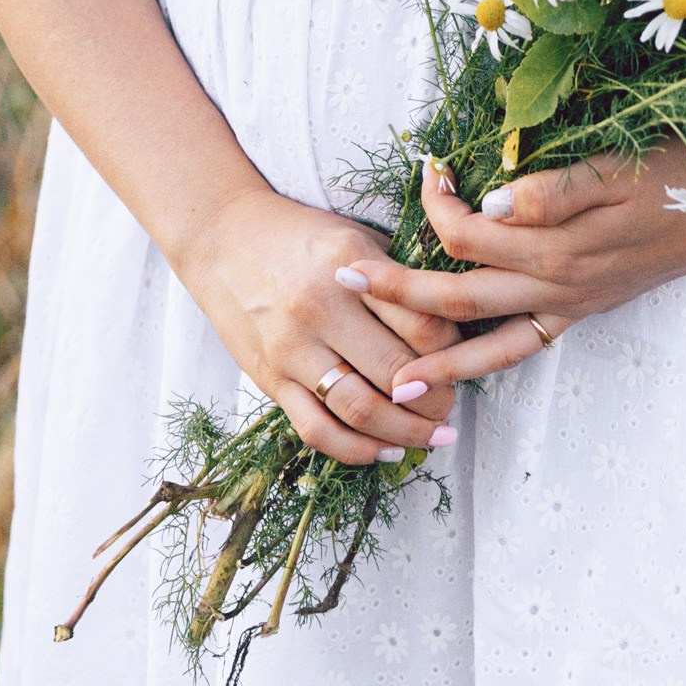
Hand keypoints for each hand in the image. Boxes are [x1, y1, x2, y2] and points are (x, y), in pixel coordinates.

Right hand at [175, 182, 463, 468]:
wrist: (222, 237)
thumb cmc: (300, 235)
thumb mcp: (354, 238)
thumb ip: (396, 279)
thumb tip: (452, 322)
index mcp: (350, 268)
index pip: (421, 325)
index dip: (453, 352)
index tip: (463, 359)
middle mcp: (320, 310)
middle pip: (397, 373)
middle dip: (436, 401)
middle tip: (453, 408)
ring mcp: (292, 349)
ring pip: (360, 410)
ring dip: (405, 433)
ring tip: (431, 437)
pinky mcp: (270, 379)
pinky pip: (317, 430)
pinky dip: (356, 450)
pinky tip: (384, 451)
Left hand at [343, 145, 685, 397]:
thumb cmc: (676, 174)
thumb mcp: (616, 169)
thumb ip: (551, 192)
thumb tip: (487, 207)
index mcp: (556, 244)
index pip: (467, 234)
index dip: (435, 203)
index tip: (423, 166)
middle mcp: (555, 285)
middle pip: (458, 297)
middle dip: (397, 294)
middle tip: (340, 282)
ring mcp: (569, 305)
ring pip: (488, 340)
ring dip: (435, 359)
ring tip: (388, 384)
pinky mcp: (584, 311)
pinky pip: (525, 348)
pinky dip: (489, 365)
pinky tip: (463, 374)